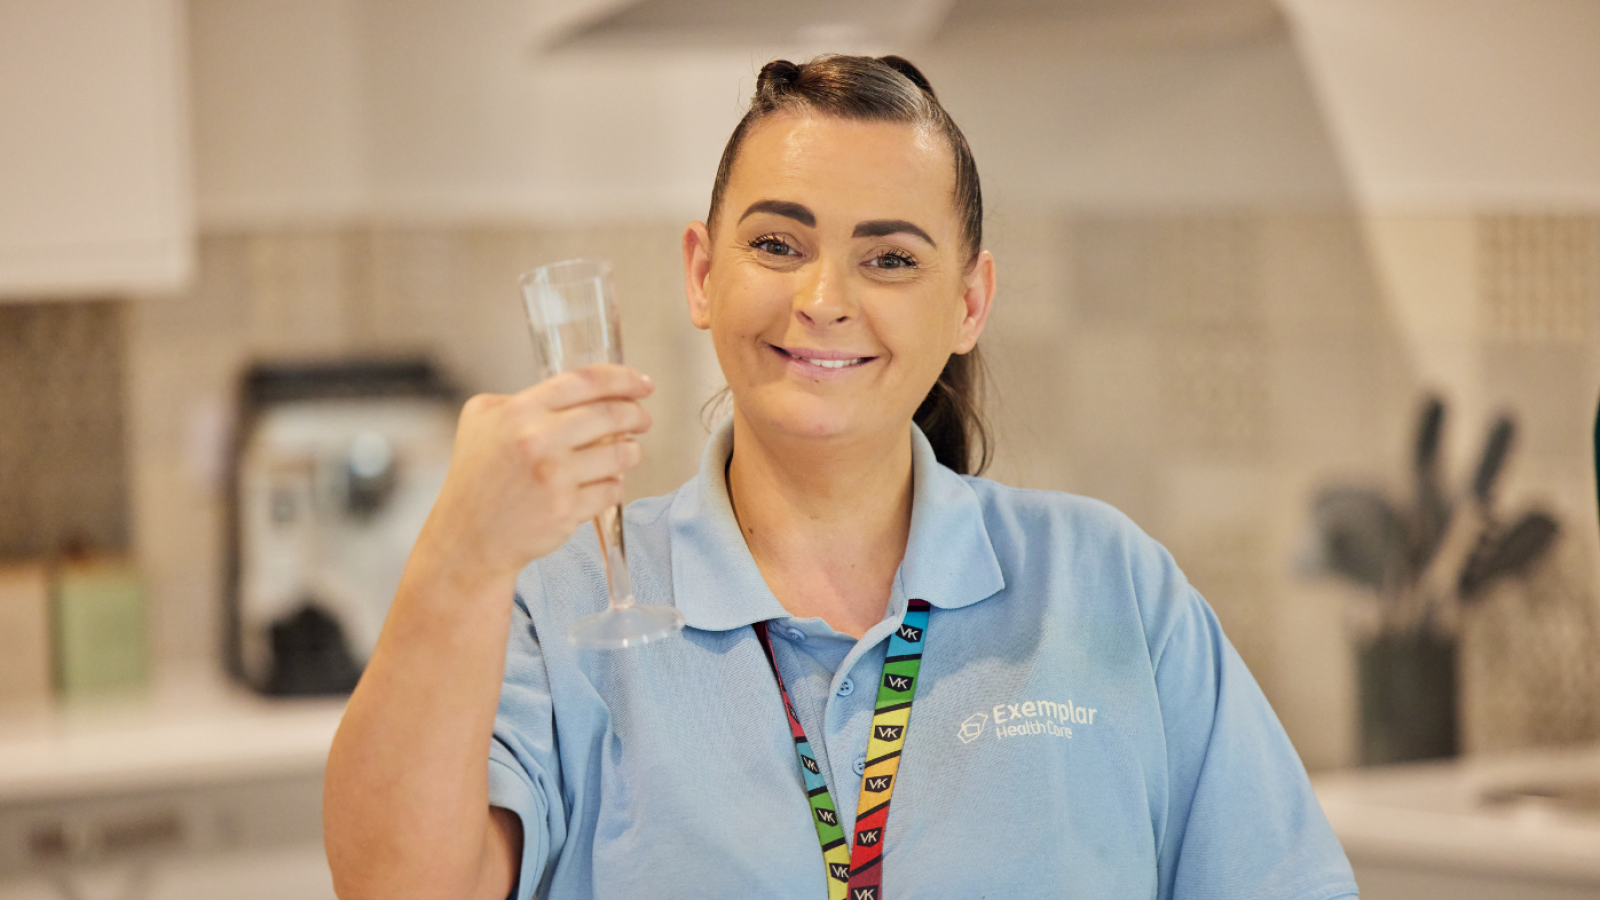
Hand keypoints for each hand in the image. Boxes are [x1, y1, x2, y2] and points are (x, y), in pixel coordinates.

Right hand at [413, 364, 653, 591]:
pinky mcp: (566, 510)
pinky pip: (611, 489)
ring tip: (629, 452)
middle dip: (636, 414)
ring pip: (618, 454)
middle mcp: (537, 440)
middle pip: (610, 415)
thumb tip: (578, 393)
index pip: (586, 381)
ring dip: (632, 451)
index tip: (642, 383)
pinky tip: (606, 483)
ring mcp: (554, 477)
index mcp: (519, 411)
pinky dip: (615, 485)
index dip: (623, 378)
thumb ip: (524, 400)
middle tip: (643, 419)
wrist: (467, 537)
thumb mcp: (483, 420)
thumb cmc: (477, 478)